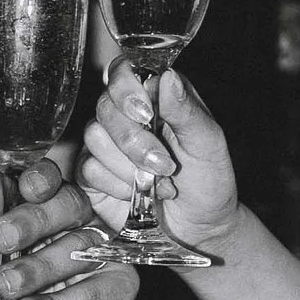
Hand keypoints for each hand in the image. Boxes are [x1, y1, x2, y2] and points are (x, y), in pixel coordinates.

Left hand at [0, 153, 136, 299]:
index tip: (24, 188)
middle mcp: (72, 224)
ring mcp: (97, 256)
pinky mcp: (113, 292)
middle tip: (3, 239)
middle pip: (71, 204)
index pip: (49, 179)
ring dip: (40, 268)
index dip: (41, 179)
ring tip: (7, 287)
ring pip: (82, 247)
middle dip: (36, 220)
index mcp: (37, 205)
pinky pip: (98, 290)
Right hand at [82, 60, 241, 258]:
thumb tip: (167, 77)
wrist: (199, 228)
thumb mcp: (208, 144)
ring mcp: (107, 144)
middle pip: (105, 106)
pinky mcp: (93, 173)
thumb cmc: (209, 181)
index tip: (145, 114)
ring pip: (95, 137)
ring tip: (158, 182)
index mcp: (156, 96)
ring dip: (129, 167)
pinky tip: (138, 194)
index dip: (126, 89)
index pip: (124, 71)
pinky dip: (118, 186)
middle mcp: (126, 115)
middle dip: (135, 142)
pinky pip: (90, 168)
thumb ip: (187, 111)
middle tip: (165, 165)